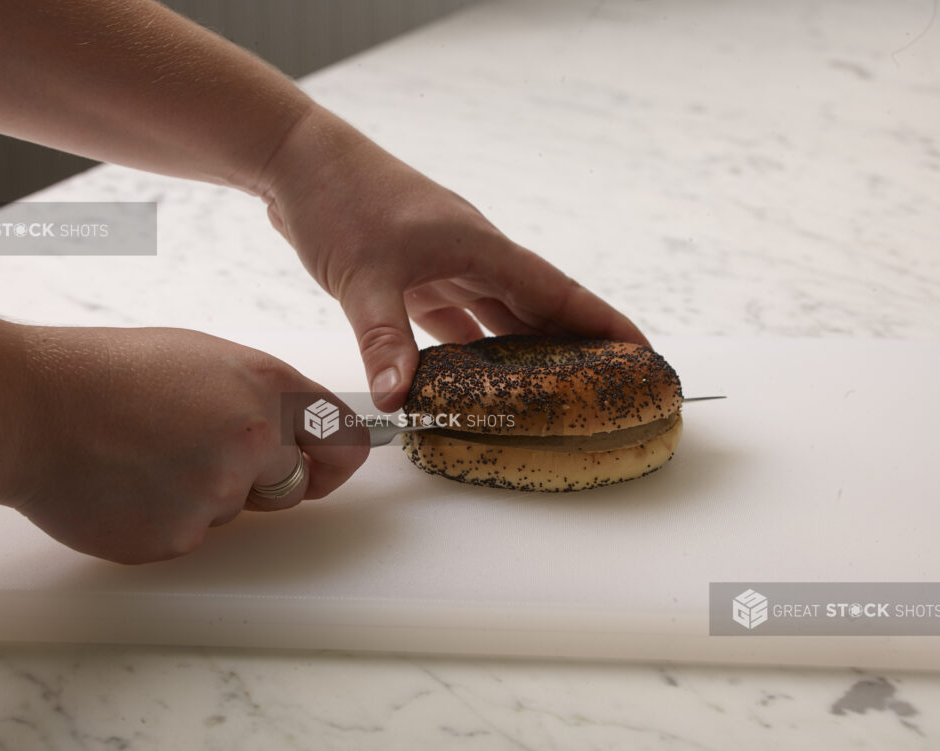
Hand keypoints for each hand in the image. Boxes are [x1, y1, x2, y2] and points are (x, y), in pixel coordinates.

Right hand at [13, 325, 367, 563]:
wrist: (28, 410)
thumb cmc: (108, 374)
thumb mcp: (204, 360)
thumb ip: (262, 400)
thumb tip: (298, 437)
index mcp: (265, 389)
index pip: (342, 438)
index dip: (336, 458)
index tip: (328, 466)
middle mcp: (253, 443)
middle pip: (293, 484)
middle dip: (260, 478)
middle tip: (196, 448)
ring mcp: (216, 496)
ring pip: (235, 511)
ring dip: (203, 496)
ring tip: (145, 458)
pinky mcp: (177, 540)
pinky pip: (192, 537)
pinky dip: (165, 519)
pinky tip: (127, 486)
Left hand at [260, 106, 649, 410]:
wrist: (297, 161)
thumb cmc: (340, 199)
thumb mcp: (364, 275)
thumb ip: (385, 339)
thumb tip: (399, 400)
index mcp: (481, 249)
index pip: (559, 294)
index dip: (603, 325)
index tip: (642, 352)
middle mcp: (472, 258)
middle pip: (537, 310)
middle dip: (573, 348)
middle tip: (604, 389)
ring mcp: (443, 266)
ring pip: (497, 318)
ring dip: (521, 353)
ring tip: (550, 394)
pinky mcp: (412, 276)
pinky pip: (454, 320)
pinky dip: (466, 350)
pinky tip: (473, 379)